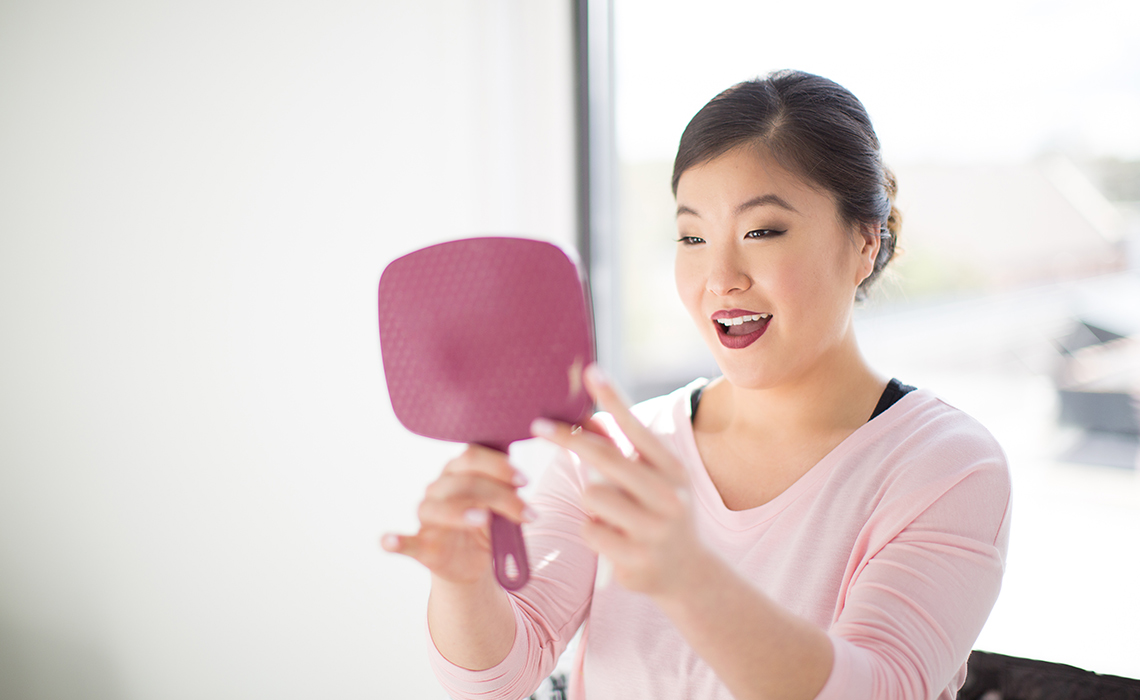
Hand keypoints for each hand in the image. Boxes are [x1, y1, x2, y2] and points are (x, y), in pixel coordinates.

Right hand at [381, 445, 534, 584]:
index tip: (523, 480)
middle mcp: (439, 490)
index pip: (472, 457)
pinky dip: (395, 541)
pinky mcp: (421, 547)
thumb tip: (519, 485)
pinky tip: (389, 541)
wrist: (473, 562)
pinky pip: (404, 543)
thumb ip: (506, 495)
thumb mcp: (503, 508)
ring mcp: (428, 518)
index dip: (498, 466)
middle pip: (463, 483)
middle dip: (498, 495)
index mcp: (458, 473)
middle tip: (526, 513)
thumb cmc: (488, 526)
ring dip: (461, 512)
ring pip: (438, 508)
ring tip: (483, 519)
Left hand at [531, 365, 702, 598]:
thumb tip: (594, 415)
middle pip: (605, 458)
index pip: (637, 429)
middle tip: (537, 425)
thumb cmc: (661, 515)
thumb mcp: (652, 480)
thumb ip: (623, 451)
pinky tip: (612, 540)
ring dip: (591, 502)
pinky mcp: (637, 557)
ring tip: (611, 515)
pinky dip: (592, 531)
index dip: (614, 399)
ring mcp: (655, 529)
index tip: (591, 372)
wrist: (688, 573)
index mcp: (673, 470)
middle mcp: (669, 496)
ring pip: (592, 495)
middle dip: (568, 438)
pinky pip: (589, 529)